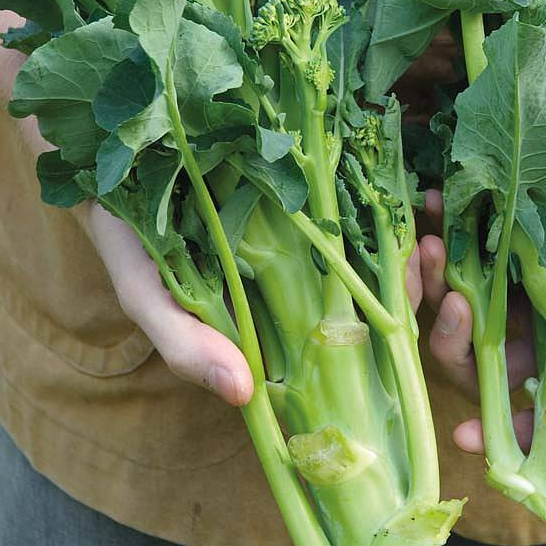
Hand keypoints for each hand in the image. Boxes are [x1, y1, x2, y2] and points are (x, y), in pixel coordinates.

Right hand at [79, 194, 444, 408]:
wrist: (108, 147)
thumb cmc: (128, 233)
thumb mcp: (149, 293)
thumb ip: (186, 343)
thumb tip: (241, 397)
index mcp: (276, 309)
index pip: (348, 330)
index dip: (393, 326)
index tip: (426, 316)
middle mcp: (298, 268)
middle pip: (375, 283)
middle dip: (415, 276)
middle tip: (437, 255)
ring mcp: (305, 218)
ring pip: (373, 231)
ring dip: (406, 230)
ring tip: (434, 220)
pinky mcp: (301, 170)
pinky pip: (351, 177)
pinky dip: (379, 177)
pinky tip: (403, 171)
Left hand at [416, 190, 545, 453]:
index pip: (534, 414)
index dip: (500, 432)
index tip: (468, 438)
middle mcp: (545, 330)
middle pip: (477, 355)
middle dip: (449, 339)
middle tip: (447, 302)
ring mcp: (525, 283)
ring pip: (458, 297)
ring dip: (434, 278)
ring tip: (430, 240)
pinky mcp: (516, 232)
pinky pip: (464, 237)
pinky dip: (445, 221)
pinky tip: (434, 197)